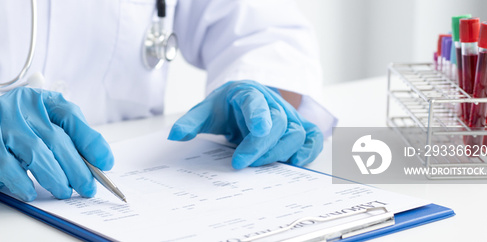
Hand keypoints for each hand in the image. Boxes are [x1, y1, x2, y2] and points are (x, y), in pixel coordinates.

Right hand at [0, 87, 113, 201]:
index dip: (90, 140)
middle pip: (56, 138)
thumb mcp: (37, 132)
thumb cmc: (7, 141)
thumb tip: (95, 164)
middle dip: (77, 167)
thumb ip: (63, 141)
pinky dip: (24, 184)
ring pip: (37, 153)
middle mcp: (18, 106)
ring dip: (55, 177)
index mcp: (37, 99)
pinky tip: (31, 193)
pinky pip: (10, 168)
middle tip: (87, 186)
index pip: (70, 115)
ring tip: (63, 191)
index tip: (104, 162)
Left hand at [168, 80, 322, 168]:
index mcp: (250, 94)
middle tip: (240, 162)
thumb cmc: (227, 106)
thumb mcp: (206, 110)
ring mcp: (288, 116)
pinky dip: (309, 150)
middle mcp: (274, 104)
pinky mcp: (298, 129)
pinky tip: (296, 162)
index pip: (258, 104)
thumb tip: (175, 135)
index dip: (260, 117)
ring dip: (281, 151)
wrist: (243, 100)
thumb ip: (191, 122)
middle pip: (278, 124)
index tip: (257, 131)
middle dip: (261, 146)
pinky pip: (311, 138)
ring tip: (260, 165)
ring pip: (296, 133)